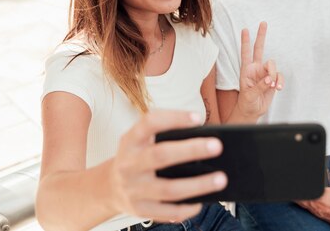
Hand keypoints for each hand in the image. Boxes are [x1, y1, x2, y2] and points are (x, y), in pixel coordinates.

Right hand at [108, 110, 226, 222]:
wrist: (109, 187)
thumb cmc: (136, 157)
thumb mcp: (140, 140)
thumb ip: (164, 135)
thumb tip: (204, 138)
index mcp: (131, 140)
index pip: (150, 122)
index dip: (173, 118)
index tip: (197, 118)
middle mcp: (129, 163)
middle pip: (161, 155)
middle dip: (191, 150)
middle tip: (217, 146)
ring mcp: (133, 189)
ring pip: (168, 189)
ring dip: (198, 184)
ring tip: (221, 179)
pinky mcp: (139, 209)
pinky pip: (167, 212)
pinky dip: (187, 208)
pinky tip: (201, 201)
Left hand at [236, 22, 282, 118]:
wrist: (252, 111)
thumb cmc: (247, 102)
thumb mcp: (250, 95)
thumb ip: (260, 86)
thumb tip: (269, 79)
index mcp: (246, 70)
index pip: (245, 53)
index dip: (245, 41)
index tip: (245, 29)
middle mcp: (256, 69)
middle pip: (259, 49)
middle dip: (261, 36)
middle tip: (263, 23)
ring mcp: (265, 73)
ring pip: (273, 66)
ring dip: (274, 76)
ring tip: (272, 86)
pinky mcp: (273, 80)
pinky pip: (279, 76)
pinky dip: (280, 81)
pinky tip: (278, 88)